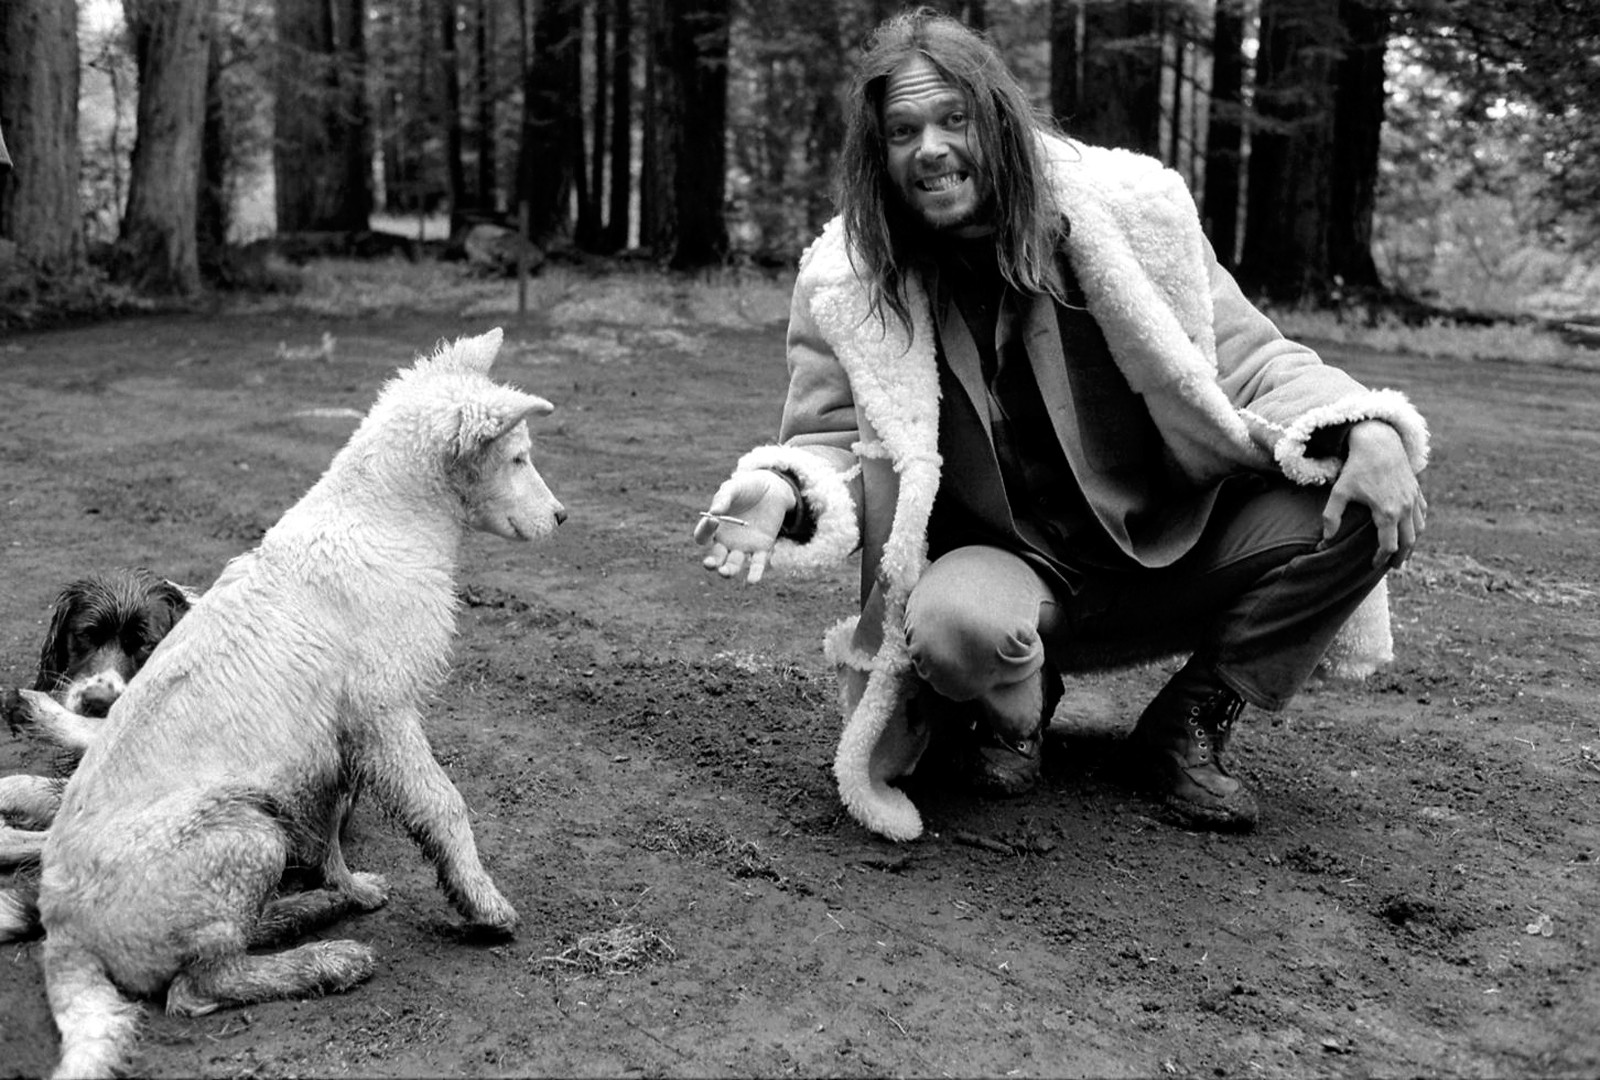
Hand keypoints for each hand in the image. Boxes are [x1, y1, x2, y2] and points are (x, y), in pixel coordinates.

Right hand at [694, 470, 796, 583]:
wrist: (771, 489)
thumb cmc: (746, 487)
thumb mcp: (734, 487)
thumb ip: (724, 498)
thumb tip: (714, 512)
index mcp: (714, 527)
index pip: (702, 536)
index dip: (705, 531)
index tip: (714, 520)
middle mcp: (726, 541)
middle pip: (715, 557)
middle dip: (712, 563)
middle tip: (711, 564)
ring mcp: (744, 546)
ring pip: (734, 564)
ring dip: (729, 570)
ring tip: (726, 572)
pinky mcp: (762, 548)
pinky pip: (757, 564)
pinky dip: (755, 573)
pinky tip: (753, 581)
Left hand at [1321, 420, 1427, 569]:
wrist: (1379, 442)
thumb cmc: (1356, 468)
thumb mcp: (1339, 492)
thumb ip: (1331, 517)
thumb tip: (1326, 540)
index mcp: (1387, 512)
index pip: (1389, 546)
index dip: (1381, 559)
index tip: (1372, 565)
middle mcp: (1405, 508)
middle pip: (1408, 542)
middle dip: (1401, 557)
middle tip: (1393, 568)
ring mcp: (1413, 499)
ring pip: (1419, 529)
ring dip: (1412, 544)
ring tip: (1403, 554)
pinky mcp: (1417, 490)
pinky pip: (1422, 514)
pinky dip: (1418, 526)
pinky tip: (1411, 531)